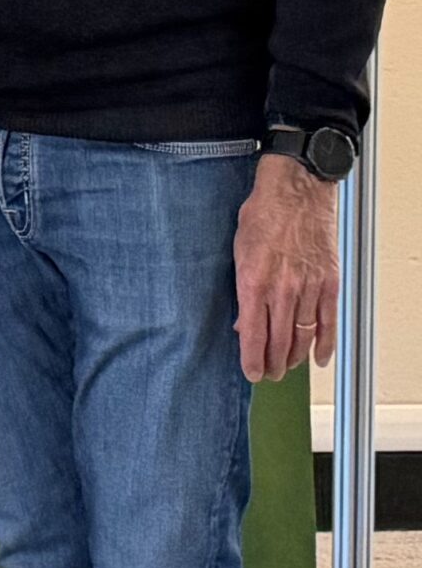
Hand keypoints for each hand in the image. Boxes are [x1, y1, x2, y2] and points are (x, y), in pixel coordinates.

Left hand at [233, 154, 340, 380]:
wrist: (296, 192)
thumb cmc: (262, 217)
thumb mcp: (238, 252)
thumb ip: (241, 289)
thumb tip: (242, 321)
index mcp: (254, 282)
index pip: (253, 334)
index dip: (251, 360)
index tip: (251, 373)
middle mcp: (282, 289)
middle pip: (278, 341)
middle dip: (272, 364)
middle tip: (268, 374)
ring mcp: (308, 287)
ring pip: (303, 335)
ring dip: (294, 357)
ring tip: (286, 367)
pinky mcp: (329, 282)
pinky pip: (328, 321)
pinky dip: (325, 343)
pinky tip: (318, 358)